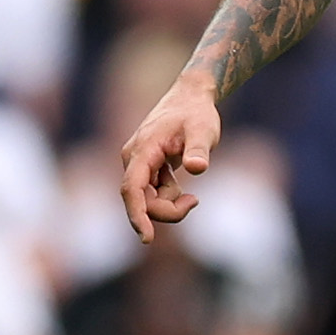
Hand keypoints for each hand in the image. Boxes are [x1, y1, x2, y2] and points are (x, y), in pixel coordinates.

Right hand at [121, 74, 222, 240]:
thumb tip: (196, 168)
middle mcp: (133, 158)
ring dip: (169, 205)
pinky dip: (168, 198)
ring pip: (146, 200)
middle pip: (140, 200)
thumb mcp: (204, 129)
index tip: (147, 238)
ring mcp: (137, 164)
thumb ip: (198, 149)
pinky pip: (151, 194)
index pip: (132, 188)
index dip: (137, 214)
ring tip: (192, 196)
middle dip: (166, 211)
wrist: (191, 97)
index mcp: (142, 150)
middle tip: (194, 202)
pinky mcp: (144, 168)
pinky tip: (184, 191)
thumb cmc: (197, 113)